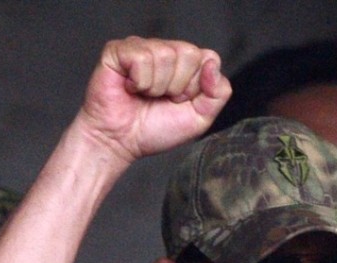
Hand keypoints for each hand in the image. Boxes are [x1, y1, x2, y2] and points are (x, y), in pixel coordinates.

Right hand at [77, 36, 231, 163]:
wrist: (121, 142)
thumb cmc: (156, 129)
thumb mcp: (200, 118)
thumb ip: (218, 93)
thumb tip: (212, 63)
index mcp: (186, 64)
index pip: (209, 58)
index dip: (196, 86)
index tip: (181, 101)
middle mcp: (165, 51)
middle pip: (189, 53)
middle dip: (178, 86)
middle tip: (162, 99)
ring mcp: (141, 48)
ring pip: (165, 55)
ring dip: (156, 86)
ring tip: (145, 95)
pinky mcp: (118, 50)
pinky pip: (141, 57)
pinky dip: (139, 81)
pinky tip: (131, 88)